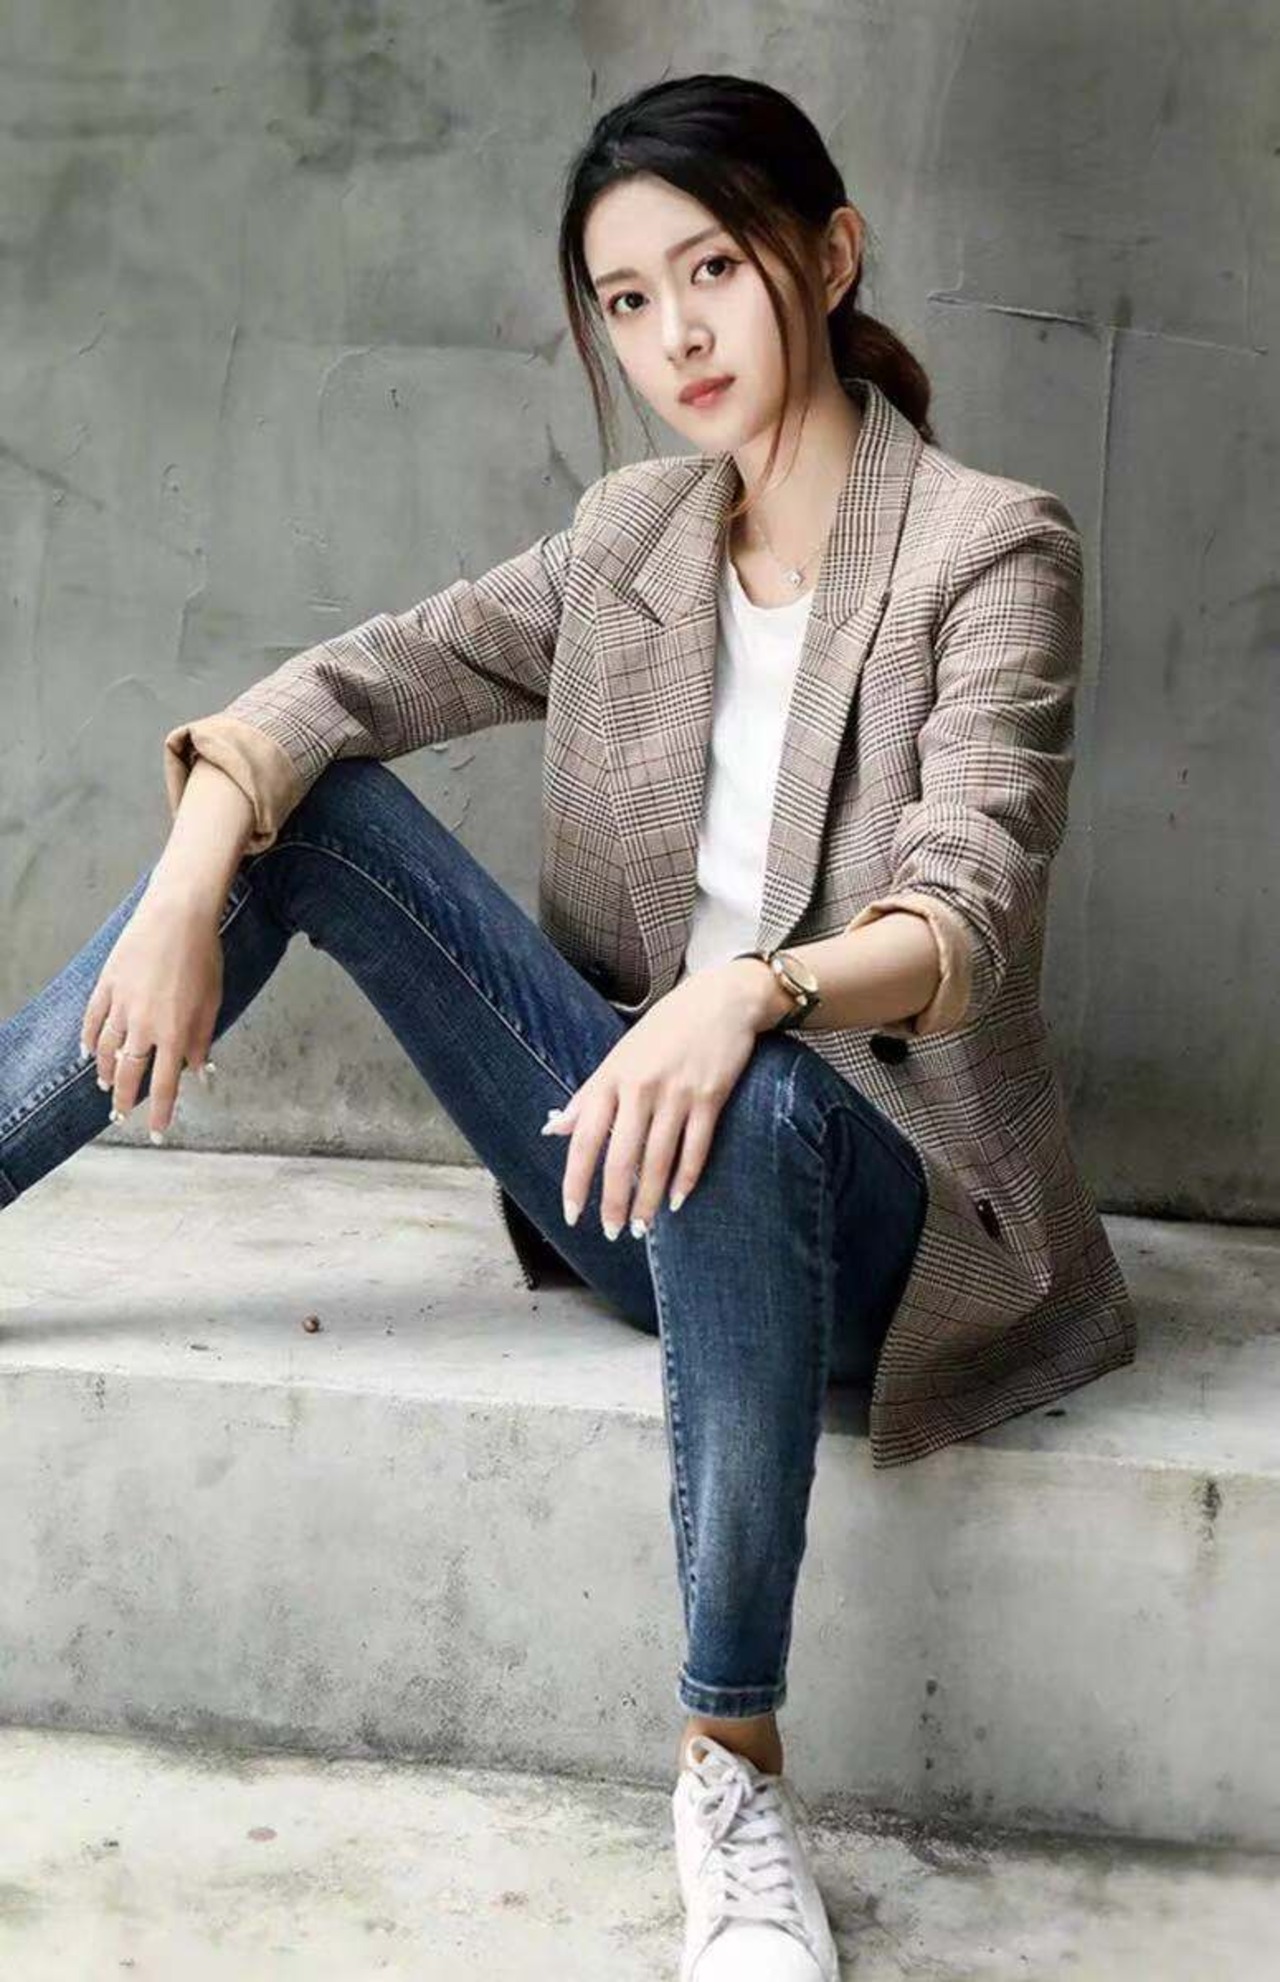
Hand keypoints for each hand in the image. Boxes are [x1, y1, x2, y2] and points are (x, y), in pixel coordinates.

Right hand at [80, 885, 225, 1140]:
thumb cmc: (202, 958)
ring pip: (107, 1050)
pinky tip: (87, 1052)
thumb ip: (202, 1041)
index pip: (163, 1085)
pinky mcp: (106, 984)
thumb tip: (201, 1073)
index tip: (154, 1133)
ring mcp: (120, 1005)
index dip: (159, 1112)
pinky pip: (92, 1020)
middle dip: (125, 1100)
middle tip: (120, 1117)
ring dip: (107, 1072)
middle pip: (129, 1073)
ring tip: (106, 1087)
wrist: (177, 916)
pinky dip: (88, 1039)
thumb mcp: (212, 1003)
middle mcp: (143, 1025)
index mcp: (174, 1033)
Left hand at [541, 962, 775, 1236]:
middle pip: (621, 1158)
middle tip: (614, 1232)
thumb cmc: (665, 1029)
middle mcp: (640, 1088)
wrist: (719, 1001)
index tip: (573, 1214)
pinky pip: (696, 1148)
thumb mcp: (618, 1056)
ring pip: (658, 1160)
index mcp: (611, 1079)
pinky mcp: (710, 1098)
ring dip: (648, 1199)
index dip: (576, 1181)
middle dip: (615, 1202)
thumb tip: (554, 1127)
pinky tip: (677, 1201)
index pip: (584, 1139)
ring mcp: (676, 1094)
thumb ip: (587, 1095)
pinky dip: (686, 1178)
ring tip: (643, 1227)